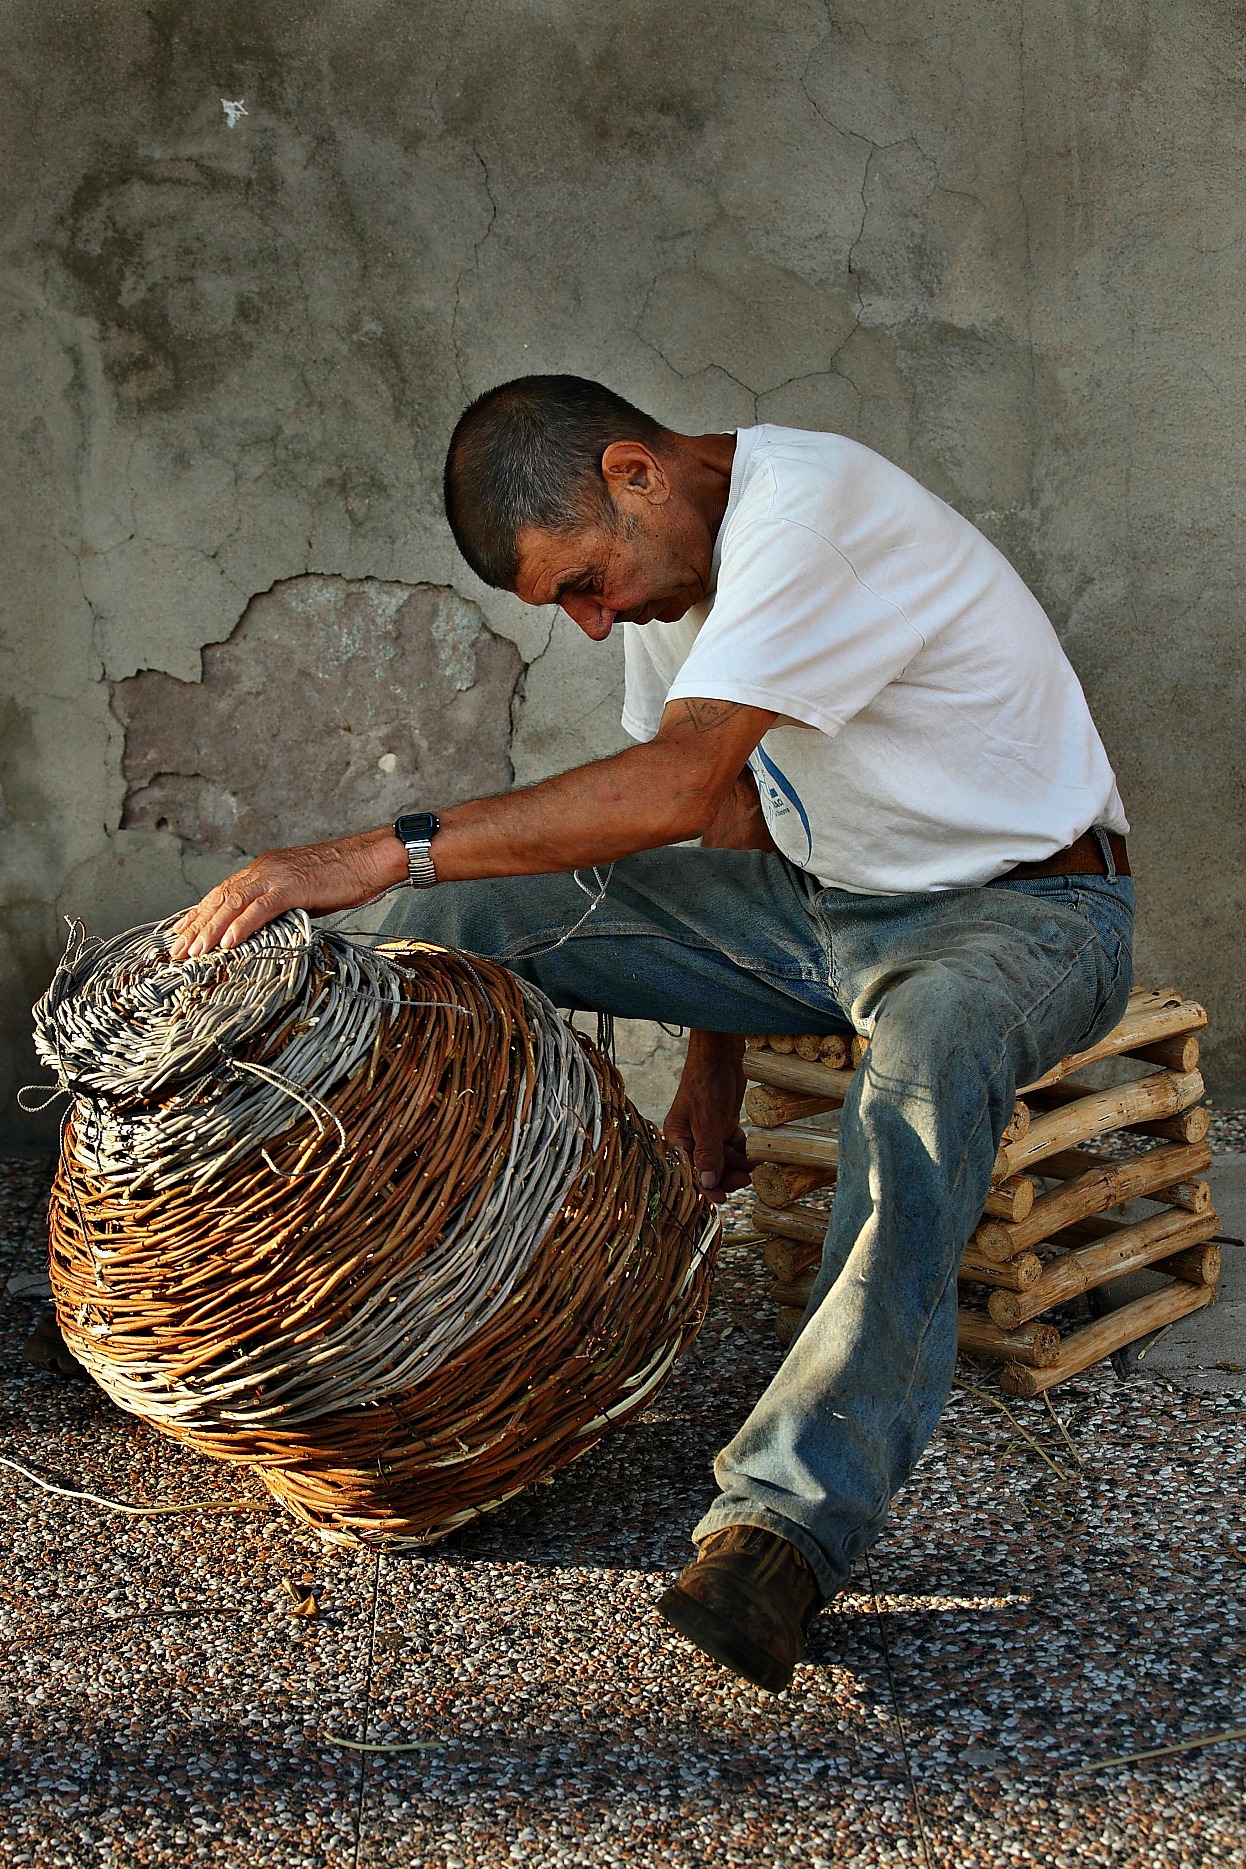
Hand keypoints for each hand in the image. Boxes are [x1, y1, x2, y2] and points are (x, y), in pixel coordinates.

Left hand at [169, 828, 404, 958]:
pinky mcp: (292, 886)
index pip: (222, 893)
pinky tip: (227, 943)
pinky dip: (241, 926)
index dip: (199, 914)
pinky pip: (260, 908)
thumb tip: (266, 929)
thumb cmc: (345, 878)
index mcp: (264, 869)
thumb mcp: (304, 893)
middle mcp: (263, 869)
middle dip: (195, 926)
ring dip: (210, 930)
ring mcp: (276, 876)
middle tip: (176, 951)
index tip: (181, 933)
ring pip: (233, 903)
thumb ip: (281, 906)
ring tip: (194, 953)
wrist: (371, 859)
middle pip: (220, 899)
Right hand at [662, 1030, 750, 1203]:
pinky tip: (751, 1154)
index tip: (722, 1198)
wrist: (721, 1053)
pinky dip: (741, 1151)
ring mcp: (707, 1130)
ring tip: (751, 1165)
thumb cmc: (707, 1083)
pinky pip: (732, 1145)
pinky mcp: (722, 1122)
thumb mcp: (707, 1121)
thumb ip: (708, 1153)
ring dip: (736, 1164)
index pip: (691, 1171)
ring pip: (722, 1158)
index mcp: (677, 1138)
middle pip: (708, 1167)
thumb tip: (707, 1183)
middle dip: (726, 1175)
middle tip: (745, 1179)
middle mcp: (690, 1137)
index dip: (707, 1186)